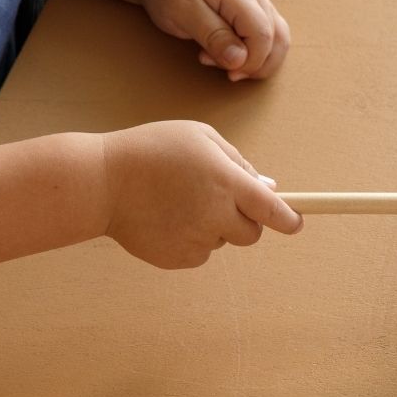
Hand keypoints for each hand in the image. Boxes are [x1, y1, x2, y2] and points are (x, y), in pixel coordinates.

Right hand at [102, 121, 301, 267]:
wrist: (100, 183)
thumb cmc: (152, 150)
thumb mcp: (199, 137)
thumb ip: (238, 162)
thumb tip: (269, 187)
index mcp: (226, 183)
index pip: (272, 210)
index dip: (289, 219)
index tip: (296, 223)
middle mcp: (215, 216)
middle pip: (252, 233)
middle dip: (245, 220)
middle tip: (220, 201)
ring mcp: (197, 241)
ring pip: (223, 241)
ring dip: (213, 226)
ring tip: (179, 203)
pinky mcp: (179, 259)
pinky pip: (200, 253)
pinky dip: (192, 240)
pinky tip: (167, 219)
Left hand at [138, 0, 289, 81]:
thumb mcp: (183, 12)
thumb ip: (213, 36)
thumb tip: (239, 60)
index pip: (262, 36)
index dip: (250, 62)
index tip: (227, 71)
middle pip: (278, 40)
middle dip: (255, 66)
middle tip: (226, 71)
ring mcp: (259, 4)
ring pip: (279, 41)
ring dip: (259, 63)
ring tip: (229, 65)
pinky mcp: (256, 13)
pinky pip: (270, 39)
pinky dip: (257, 55)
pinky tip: (233, 56)